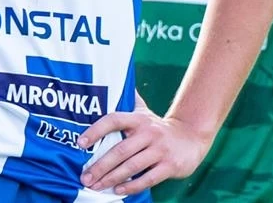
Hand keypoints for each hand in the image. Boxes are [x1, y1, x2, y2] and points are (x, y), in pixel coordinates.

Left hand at [77, 105, 213, 195]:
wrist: (192, 137)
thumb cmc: (159, 127)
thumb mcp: (145, 111)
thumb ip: (129, 100)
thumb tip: (113, 80)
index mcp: (138, 119)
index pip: (114, 120)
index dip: (96, 130)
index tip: (80, 143)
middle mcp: (148, 132)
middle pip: (120, 150)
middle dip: (100, 166)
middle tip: (85, 177)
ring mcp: (160, 150)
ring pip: (131, 166)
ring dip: (111, 178)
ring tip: (96, 186)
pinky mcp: (169, 166)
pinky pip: (147, 178)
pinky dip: (131, 186)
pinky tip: (118, 190)